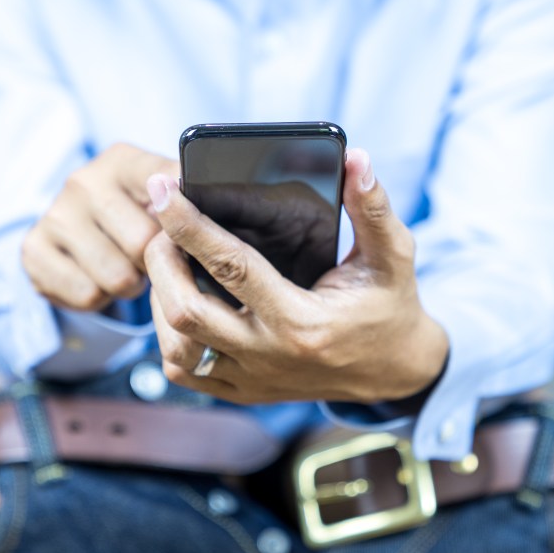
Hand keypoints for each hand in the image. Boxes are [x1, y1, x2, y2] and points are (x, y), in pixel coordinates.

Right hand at [22, 143, 177, 311]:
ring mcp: (54, 215)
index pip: (166, 187)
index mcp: (122, 160)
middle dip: (155, 262)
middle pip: (143, 244)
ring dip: (129, 285)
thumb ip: (190, 199)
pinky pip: (88, 295)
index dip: (183, 220)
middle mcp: (83, 180)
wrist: (77, 236)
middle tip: (150, 257)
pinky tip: (97, 278)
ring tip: (126, 267)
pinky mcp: (32, 250)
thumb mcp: (164, 198)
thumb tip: (223, 208)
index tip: (191, 235)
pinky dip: (99, 299)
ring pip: (117, 277)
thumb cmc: (138, 217)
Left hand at [143, 149, 448, 404]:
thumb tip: (356, 159)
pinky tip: (177, 302)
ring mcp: (252, 381)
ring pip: (176, 348)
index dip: (190, 224)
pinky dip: (168, 337)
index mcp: (302, 321)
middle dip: (161, 260)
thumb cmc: (389, 307)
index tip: (163, 189)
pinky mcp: (242, 393)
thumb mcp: (392, 257)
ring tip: (167, 261)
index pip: (231, 266)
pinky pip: (184, 373)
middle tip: (161, 225)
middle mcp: (269, 357)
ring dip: (160, 299)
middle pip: (186, 311)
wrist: (393, 371)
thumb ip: (374, 209)